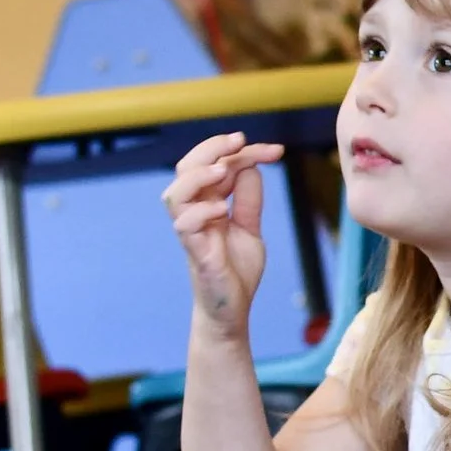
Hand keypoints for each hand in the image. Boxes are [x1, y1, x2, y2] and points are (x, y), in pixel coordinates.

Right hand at [167, 132, 285, 338]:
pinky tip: (223, 211)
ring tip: (224, 170)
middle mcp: (195, 212)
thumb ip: (249, 199)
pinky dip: (201, 212)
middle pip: (187, 167)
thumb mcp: (250, 228)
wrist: (233, 309)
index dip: (243, 152)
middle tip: (240, 141)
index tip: (275, 150)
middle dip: (212, 147)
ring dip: (199, 176)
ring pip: (175, 193)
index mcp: (208, 202)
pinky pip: (184, 226)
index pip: (216, 164)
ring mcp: (192, 232)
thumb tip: (251, 166)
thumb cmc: (236, 269)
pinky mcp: (195, 252)